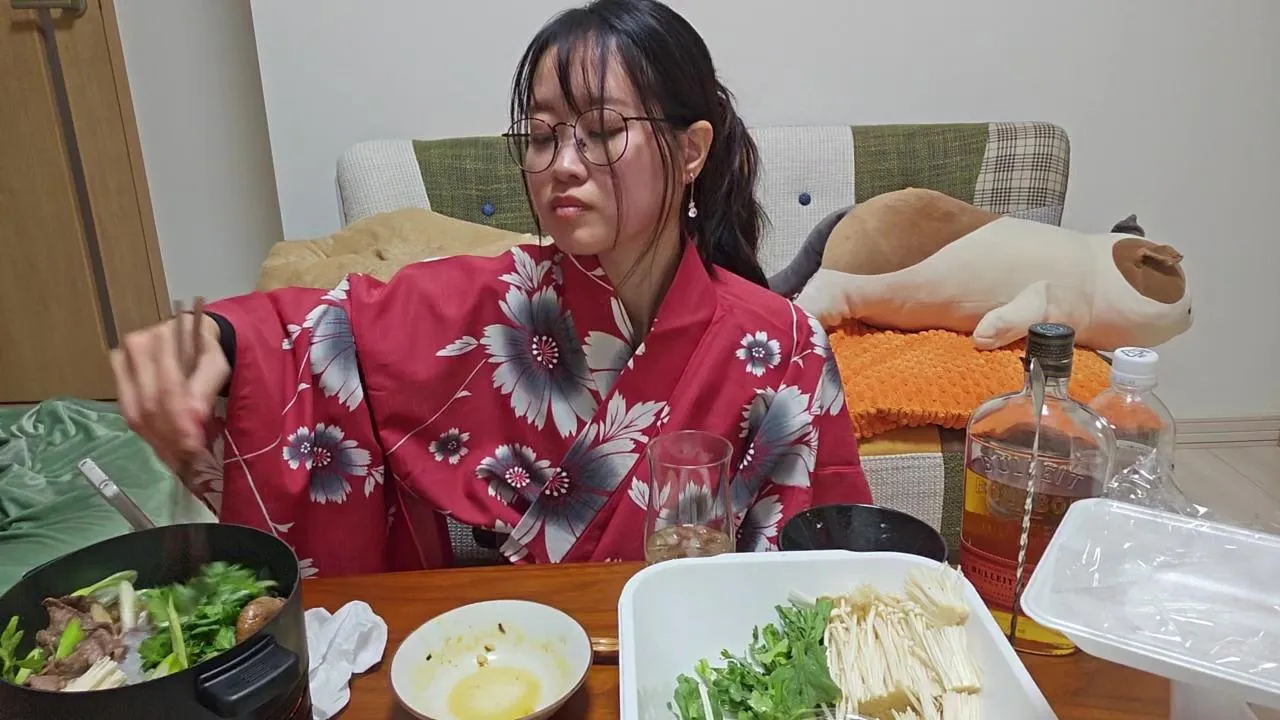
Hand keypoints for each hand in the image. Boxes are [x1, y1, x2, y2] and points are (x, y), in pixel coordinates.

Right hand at [112, 312, 228, 471]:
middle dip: (170, 436)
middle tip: (189, 457)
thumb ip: (206, 387)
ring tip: (180, 459)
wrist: (192, 338)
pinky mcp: (118, 383)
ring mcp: (121, 366)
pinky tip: (166, 450)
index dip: (178, 419)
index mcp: (160, 339)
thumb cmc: (207, 350)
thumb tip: (195, 417)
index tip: (193, 444)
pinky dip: (150, 436)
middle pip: (148, 405)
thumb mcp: (216, 363)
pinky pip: (130, 415)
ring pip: (136, 414)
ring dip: (158, 441)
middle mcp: (133, 350)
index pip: (167, 388)